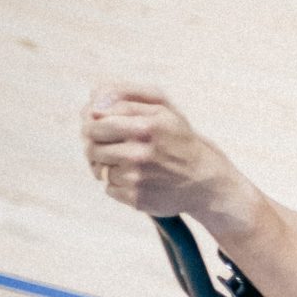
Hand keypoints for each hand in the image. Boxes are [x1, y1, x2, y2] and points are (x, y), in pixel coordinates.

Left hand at [81, 85, 234, 217]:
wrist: (205, 182)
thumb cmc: (178, 140)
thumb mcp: (163, 109)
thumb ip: (127, 97)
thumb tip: (93, 106)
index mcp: (146, 125)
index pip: (97, 119)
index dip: (95, 122)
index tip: (103, 126)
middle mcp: (140, 152)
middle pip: (92, 145)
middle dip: (96, 144)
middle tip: (110, 146)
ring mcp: (137, 178)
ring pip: (100, 168)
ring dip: (109, 166)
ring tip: (131, 165)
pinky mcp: (136, 198)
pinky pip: (109, 188)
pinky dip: (119, 185)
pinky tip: (139, 181)